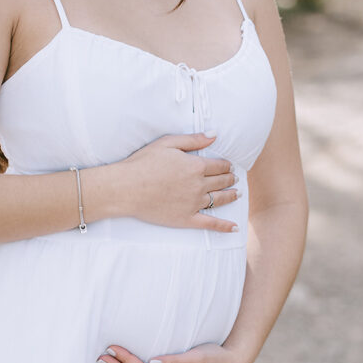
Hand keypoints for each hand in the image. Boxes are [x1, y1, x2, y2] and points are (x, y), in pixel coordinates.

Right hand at [121, 133, 239, 232]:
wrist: (126, 188)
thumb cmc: (143, 163)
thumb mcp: (167, 143)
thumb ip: (193, 140)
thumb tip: (214, 135)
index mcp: (196, 166)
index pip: (219, 165)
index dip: (226, 165)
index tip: (229, 166)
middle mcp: (199, 185)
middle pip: (222, 181)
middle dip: (230, 179)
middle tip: (234, 178)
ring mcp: (194, 203)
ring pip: (219, 199)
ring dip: (230, 196)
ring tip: (236, 194)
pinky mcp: (186, 219)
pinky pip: (210, 224)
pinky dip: (224, 226)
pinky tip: (234, 227)